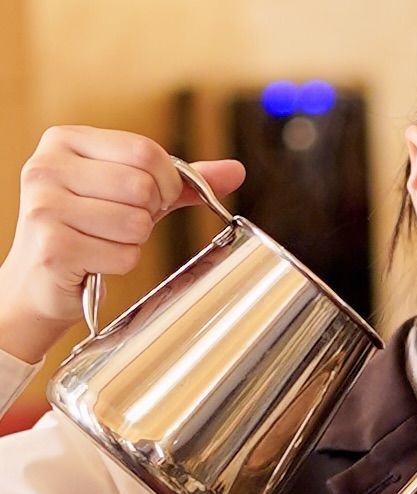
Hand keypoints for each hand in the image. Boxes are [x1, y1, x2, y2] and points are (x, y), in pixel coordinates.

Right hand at [0, 126, 244, 361]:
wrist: (36, 284)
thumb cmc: (86, 233)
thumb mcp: (128, 195)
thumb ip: (178, 180)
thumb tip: (236, 170)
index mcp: (64, 141)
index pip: (146, 150)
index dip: (164, 183)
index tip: (151, 200)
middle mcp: (47, 167)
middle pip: (143, 186)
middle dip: (148, 214)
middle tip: (123, 226)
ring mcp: (45, 207)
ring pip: (137, 224)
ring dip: (133, 243)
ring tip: (104, 243)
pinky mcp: (53, 247)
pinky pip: (124, 255)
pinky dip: (120, 264)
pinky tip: (95, 262)